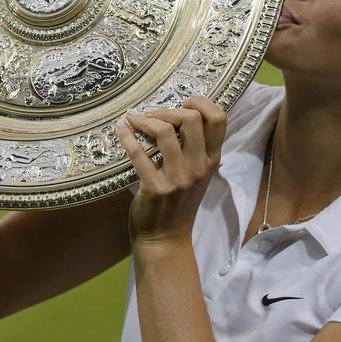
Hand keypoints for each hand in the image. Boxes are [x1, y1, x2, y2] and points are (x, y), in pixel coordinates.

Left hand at [115, 96, 226, 247]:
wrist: (166, 239)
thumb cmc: (179, 202)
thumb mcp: (196, 174)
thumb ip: (193, 148)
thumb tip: (173, 114)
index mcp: (212, 160)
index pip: (219, 118)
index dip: (201, 102)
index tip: (183, 103)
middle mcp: (199, 167)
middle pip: (191, 118)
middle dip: (168, 109)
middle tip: (152, 114)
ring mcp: (178, 178)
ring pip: (164, 131)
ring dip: (145, 120)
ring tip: (134, 120)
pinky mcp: (155, 188)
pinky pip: (139, 153)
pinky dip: (126, 136)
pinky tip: (121, 128)